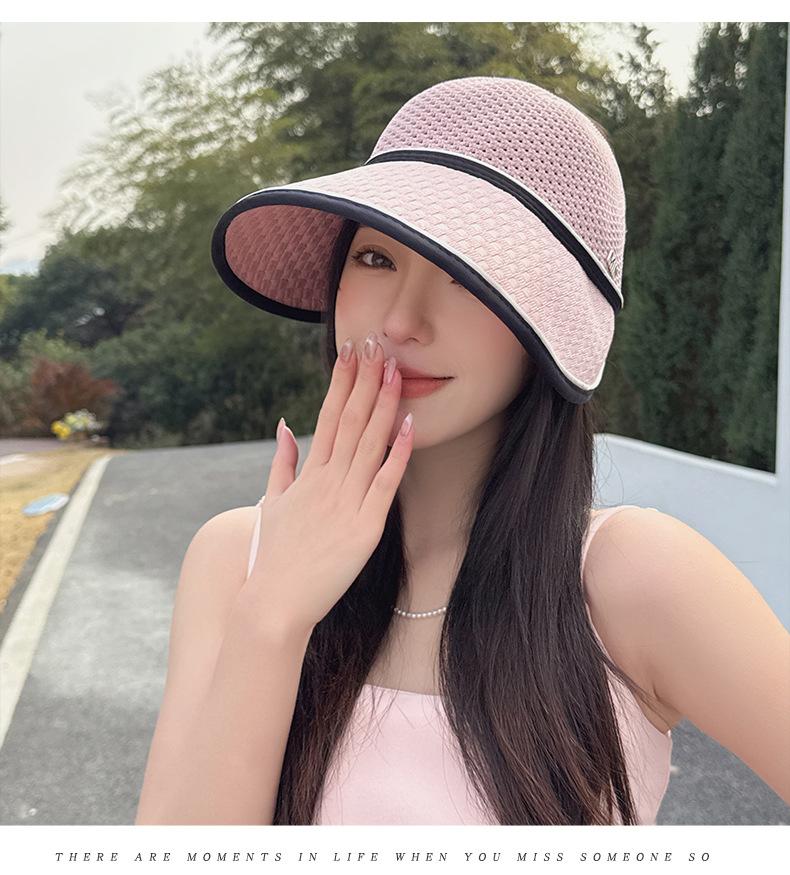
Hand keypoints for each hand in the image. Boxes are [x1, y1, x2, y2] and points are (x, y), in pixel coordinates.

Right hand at [244, 333, 413, 636]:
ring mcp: (346, 503)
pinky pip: (384, 483)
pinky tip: (408, 424)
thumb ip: (281, 462)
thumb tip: (284, 424)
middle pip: (350, 421)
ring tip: (395, 369)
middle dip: (365, 380)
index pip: (327, 416)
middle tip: (377, 344)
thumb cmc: (271, 556)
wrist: (273, 604)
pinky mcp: (364, 528)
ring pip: (369, 444)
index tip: (350, 351)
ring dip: (383, 404)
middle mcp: (327, 481)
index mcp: (308, 475)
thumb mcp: (270, 503)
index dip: (341, 382)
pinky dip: (397, 453)